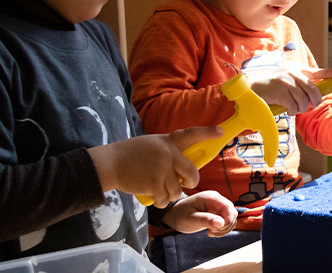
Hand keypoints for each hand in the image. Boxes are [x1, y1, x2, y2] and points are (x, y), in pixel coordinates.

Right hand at [88, 125, 223, 207]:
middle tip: (184, 184)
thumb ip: (168, 151)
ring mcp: (161, 169)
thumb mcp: (152, 144)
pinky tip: (150, 194)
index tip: (221, 132)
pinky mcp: (154, 183)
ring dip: (169, 194)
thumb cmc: (130, 154)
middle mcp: (168, 154)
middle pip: (192, 174)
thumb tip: (184, 163)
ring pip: (177, 191)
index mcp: (167, 142)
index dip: (207, 133)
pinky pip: (165, 199)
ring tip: (156, 188)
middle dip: (190, 183)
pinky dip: (159, 201)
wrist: (109, 163)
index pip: (191, 134)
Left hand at [163, 191, 237, 236]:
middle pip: (232, 213)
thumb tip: (221, 223)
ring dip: (224, 229)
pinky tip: (212, 232)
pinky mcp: (218, 213)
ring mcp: (218, 206)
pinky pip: (227, 222)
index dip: (228, 220)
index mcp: (211, 197)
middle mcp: (217, 200)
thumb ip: (206, 219)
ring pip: (231, 218)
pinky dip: (222, 229)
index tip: (216, 229)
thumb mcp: (191, 218)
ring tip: (210, 232)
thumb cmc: (181, 215)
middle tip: (211, 232)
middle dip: (225, 226)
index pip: (229, 207)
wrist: (175, 215)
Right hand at [248, 64, 331, 114]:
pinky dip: (292, 111)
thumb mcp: (287, 79)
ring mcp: (287, 81)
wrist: (252, 89)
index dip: (328, 73)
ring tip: (293, 108)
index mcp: (296, 68)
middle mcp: (293, 72)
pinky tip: (287, 109)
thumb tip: (315, 91)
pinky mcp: (281, 91)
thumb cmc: (271, 87)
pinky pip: (294, 106)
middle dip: (314, 101)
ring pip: (304, 100)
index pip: (316, 70)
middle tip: (310, 106)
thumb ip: (300, 81)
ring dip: (300, 108)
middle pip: (314, 90)